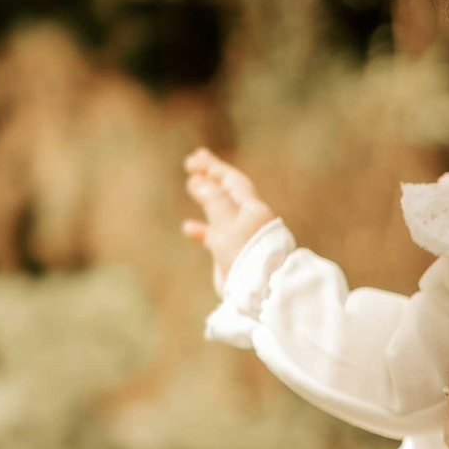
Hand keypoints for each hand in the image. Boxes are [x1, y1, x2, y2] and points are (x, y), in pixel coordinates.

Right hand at [183, 150, 275, 282]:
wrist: (260, 290)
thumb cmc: (245, 254)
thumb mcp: (226, 224)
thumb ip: (213, 201)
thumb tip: (199, 180)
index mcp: (251, 208)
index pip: (232, 181)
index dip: (214, 168)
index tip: (195, 158)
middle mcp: (247, 219)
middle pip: (227, 192)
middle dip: (210, 177)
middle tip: (191, 162)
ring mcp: (240, 236)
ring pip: (221, 212)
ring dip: (206, 199)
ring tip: (190, 186)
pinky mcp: (233, 253)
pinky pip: (216, 235)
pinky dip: (202, 230)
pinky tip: (188, 228)